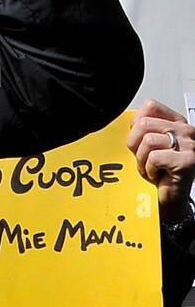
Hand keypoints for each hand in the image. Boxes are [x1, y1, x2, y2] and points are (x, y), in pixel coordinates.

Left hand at [126, 99, 194, 218]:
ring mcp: (189, 145)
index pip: (150, 106)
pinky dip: (149, 169)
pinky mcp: (187, 161)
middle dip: (135, 145)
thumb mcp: (146, 145)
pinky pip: (154, 157)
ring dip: (142, 159)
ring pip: (148, 140)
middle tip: (142, 159)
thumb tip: (118, 118)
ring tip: (150, 168)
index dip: (135, 124)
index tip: (137, 140)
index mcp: (176, 122)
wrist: (169, 200)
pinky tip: (157, 175)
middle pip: (144, 124)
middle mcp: (186, 131)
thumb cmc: (159, 172)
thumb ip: (140, 129)